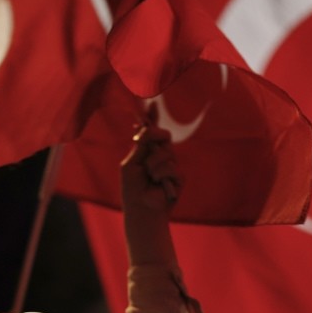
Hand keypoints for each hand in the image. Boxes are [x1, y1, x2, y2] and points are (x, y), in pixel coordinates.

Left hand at [120, 123, 180, 266]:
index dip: (152, 118)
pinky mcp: (179, 177)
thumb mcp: (131, 163)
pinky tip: (159, 185)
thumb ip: (141, 145)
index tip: (152, 103)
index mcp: (145, 151)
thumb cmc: (132, 189)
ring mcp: (170, 166)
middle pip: (163, 135)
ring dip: (154, 165)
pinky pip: (172, 167)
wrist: (142, 209)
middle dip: (154, 136)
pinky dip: (162, 175)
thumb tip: (145, 126)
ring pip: (166, 152)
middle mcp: (159, 156)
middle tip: (142, 144)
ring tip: (149, 179)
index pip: (151, 131)